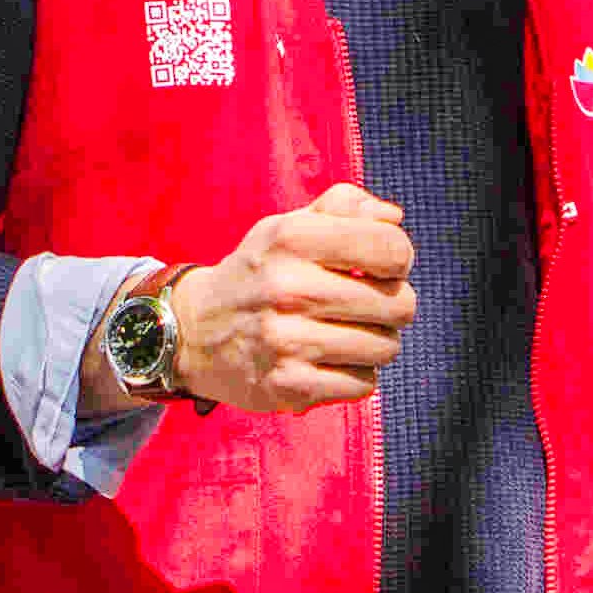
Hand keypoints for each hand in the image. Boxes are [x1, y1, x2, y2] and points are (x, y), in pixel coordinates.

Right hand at [149, 188, 418, 415]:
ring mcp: (287, 340)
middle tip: (366, 306)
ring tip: (348, 334)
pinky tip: (329, 361)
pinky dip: (355, 375)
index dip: (399, 260)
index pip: (393, 249)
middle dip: (392, 306)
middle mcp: (288, 288)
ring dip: (377, 343)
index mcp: (292, 239)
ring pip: (386, 348)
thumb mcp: (288, 226)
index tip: (379, 268)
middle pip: (400, 304)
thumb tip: (394, 217)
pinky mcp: (288, 385)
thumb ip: (344, 207)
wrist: (192, 332)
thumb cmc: (259, 273)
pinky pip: (363, 384)